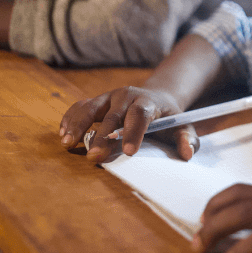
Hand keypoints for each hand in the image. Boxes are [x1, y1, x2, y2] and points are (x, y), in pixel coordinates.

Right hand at [59, 86, 197, 162]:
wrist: (157, 97)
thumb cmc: (168, 118)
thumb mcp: (182, 126)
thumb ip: (187, 139)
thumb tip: (188, 154)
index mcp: (148, 102)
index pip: (141, 115)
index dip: (134, 132)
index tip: (129, 151)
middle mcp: (126, 96)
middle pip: (113, 115)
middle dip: (103, 136)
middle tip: (94, 156)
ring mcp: (109, 97)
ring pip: (91, 107)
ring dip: (78, 124)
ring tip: (67, 143)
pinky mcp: (98, 101)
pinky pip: (80, 107)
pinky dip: (70, 119)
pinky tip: (63, 134)